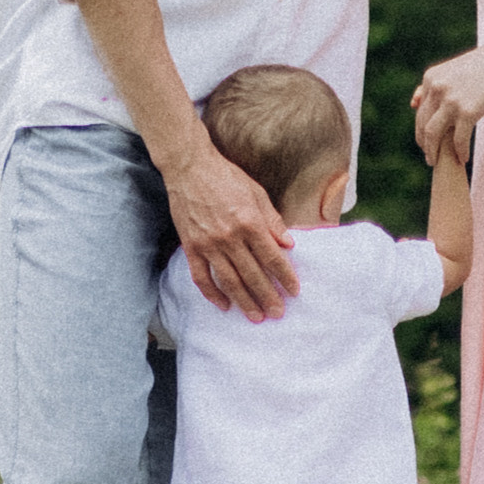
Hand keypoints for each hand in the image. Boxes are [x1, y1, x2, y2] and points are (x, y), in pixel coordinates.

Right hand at [162, 126, 299, 321]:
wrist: (189, 167)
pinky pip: (201, 277)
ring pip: (229, 281)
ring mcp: (208, 244)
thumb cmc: (226, 176)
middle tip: (278, 313)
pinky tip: (224, 305)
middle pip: (253, 275)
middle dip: (268, 296)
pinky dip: (212, 294)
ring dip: (244, 302)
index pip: (272, 258)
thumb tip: (289, 244)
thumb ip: (273, 220)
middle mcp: (229, 237)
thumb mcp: (257, 192)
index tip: (294, 291)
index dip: (285, 277)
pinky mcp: (191, 247)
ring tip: (256, 316)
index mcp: (250, 222)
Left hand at [411, 44, 483, 170]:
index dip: (421, 130)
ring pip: (433, 134)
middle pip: (423, 124)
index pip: (420, 111)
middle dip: (425, 145)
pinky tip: (463, 159)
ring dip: (434, 152)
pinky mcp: (468, 110)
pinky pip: (458, 139)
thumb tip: (414, 103)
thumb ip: (434, 86)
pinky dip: (459, 152)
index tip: (427, 143)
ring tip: (438, 163)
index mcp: (431, 78)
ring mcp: (451, 100)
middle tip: (430, 158)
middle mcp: (436, 88)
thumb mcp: (452, 71)